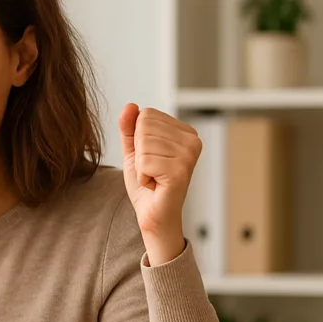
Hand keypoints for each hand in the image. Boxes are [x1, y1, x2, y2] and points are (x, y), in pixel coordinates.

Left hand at [118, 103, 201, 264]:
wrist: (153, 216)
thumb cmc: (147, 184)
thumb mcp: (134, 151)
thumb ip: (130, 128)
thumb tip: (130, 106)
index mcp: (185, 132)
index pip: (146, 115)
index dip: (139, 140)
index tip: (151, 159)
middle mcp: (193, 141)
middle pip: (144, 127)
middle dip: (139, 152)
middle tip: (152, 170)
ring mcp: (189, 156)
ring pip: (143, 144)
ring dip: (141, 166)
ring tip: (154, 178)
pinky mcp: (181, 171)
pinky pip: (145, 161)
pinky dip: (143, 176)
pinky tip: (155, 184)